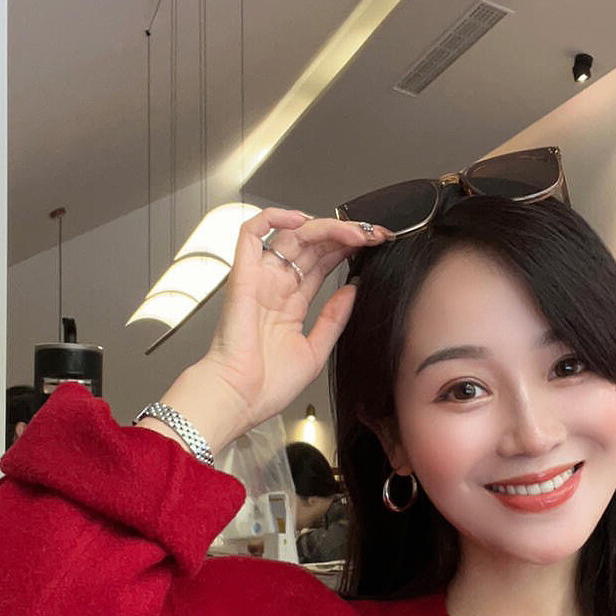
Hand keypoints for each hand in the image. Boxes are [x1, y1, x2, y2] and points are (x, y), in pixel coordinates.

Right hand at [162, 208, 387, 450]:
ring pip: (291, 235)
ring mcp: (260, 279)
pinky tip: (302, 220)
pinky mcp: (243, 274)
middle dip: (345, 235)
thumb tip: (352, 290)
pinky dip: (274, 217)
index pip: (322, 263)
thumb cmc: (266, 386)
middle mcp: (275, 287)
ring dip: (325, 227)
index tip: (375, 246)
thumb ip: (333, 318)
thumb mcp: (315, 351)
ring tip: (353, 233)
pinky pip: (252, 233)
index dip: (348, 250)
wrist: (240, 398)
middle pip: (312, 245)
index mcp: (290, 304)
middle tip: (374, 235)